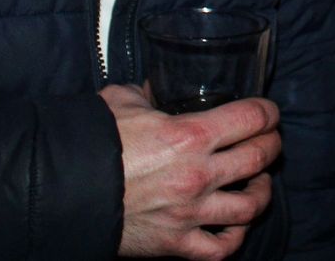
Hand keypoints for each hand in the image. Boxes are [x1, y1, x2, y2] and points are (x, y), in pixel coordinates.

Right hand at [103, 83, 282, 259]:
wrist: (62, 190)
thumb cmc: (92, 142)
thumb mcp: (122, 101)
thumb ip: (147, 94)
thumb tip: (154, 89)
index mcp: (190, 135)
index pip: (252, 118)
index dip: (268, 112)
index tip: (269, 112)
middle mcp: (199, 174)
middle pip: (260, 157)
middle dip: (272, 145)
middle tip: (270, 140)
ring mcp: (190, 213)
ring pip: (251, 206)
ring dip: (262, 191)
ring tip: (258, 182)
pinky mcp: (176, 243)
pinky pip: (221, 248)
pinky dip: (235, 236)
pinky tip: (235, 224)